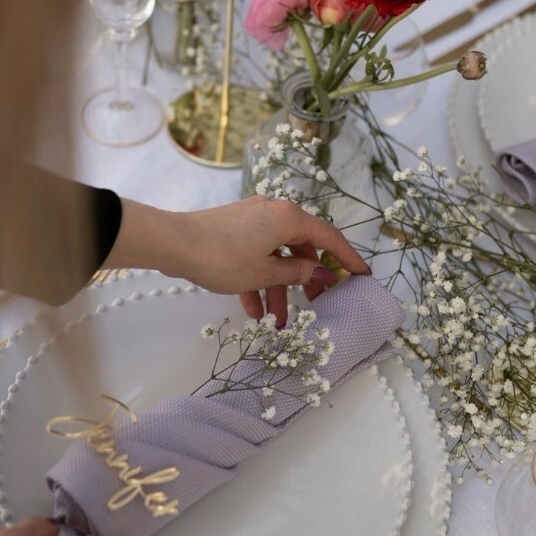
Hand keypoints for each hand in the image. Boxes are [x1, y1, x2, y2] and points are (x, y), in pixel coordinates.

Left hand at [105, 195, 369, 326]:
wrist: (172, 243)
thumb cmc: (223, 258)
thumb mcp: (265, 273)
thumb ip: (298, 274)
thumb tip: (323, 274)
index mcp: (289, 217)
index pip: (330, 238)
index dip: (348, 259)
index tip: (363, 276)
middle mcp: (274, 213)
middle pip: (302, 248)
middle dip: (307, 281)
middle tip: (317, 306)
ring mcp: (253, 220)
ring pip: (276, 256)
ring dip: (278, 289)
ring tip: (276, 323)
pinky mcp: (234, 229)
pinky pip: (256, 255)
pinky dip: (258, 280)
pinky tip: (254, 311)